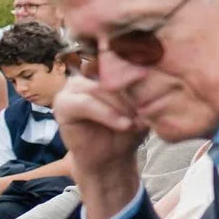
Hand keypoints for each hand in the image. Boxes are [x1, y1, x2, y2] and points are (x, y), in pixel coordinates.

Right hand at [53, 74, 147, 205]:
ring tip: (136, 122)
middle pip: (112, 75)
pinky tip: (124, 125)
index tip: (155, 83)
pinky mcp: (63, 104)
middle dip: (132, 95)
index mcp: (106, 69)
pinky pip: (85, 104)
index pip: (122, 60)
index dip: (139, 72)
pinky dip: (107, 114)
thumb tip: (151, 73)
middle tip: (147, 113)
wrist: (112, 158)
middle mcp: (87, 73)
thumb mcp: (142, 107)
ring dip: (121, 106)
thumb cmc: (128, 130)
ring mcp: (73, 87)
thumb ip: (143, 90)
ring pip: (100, 89)